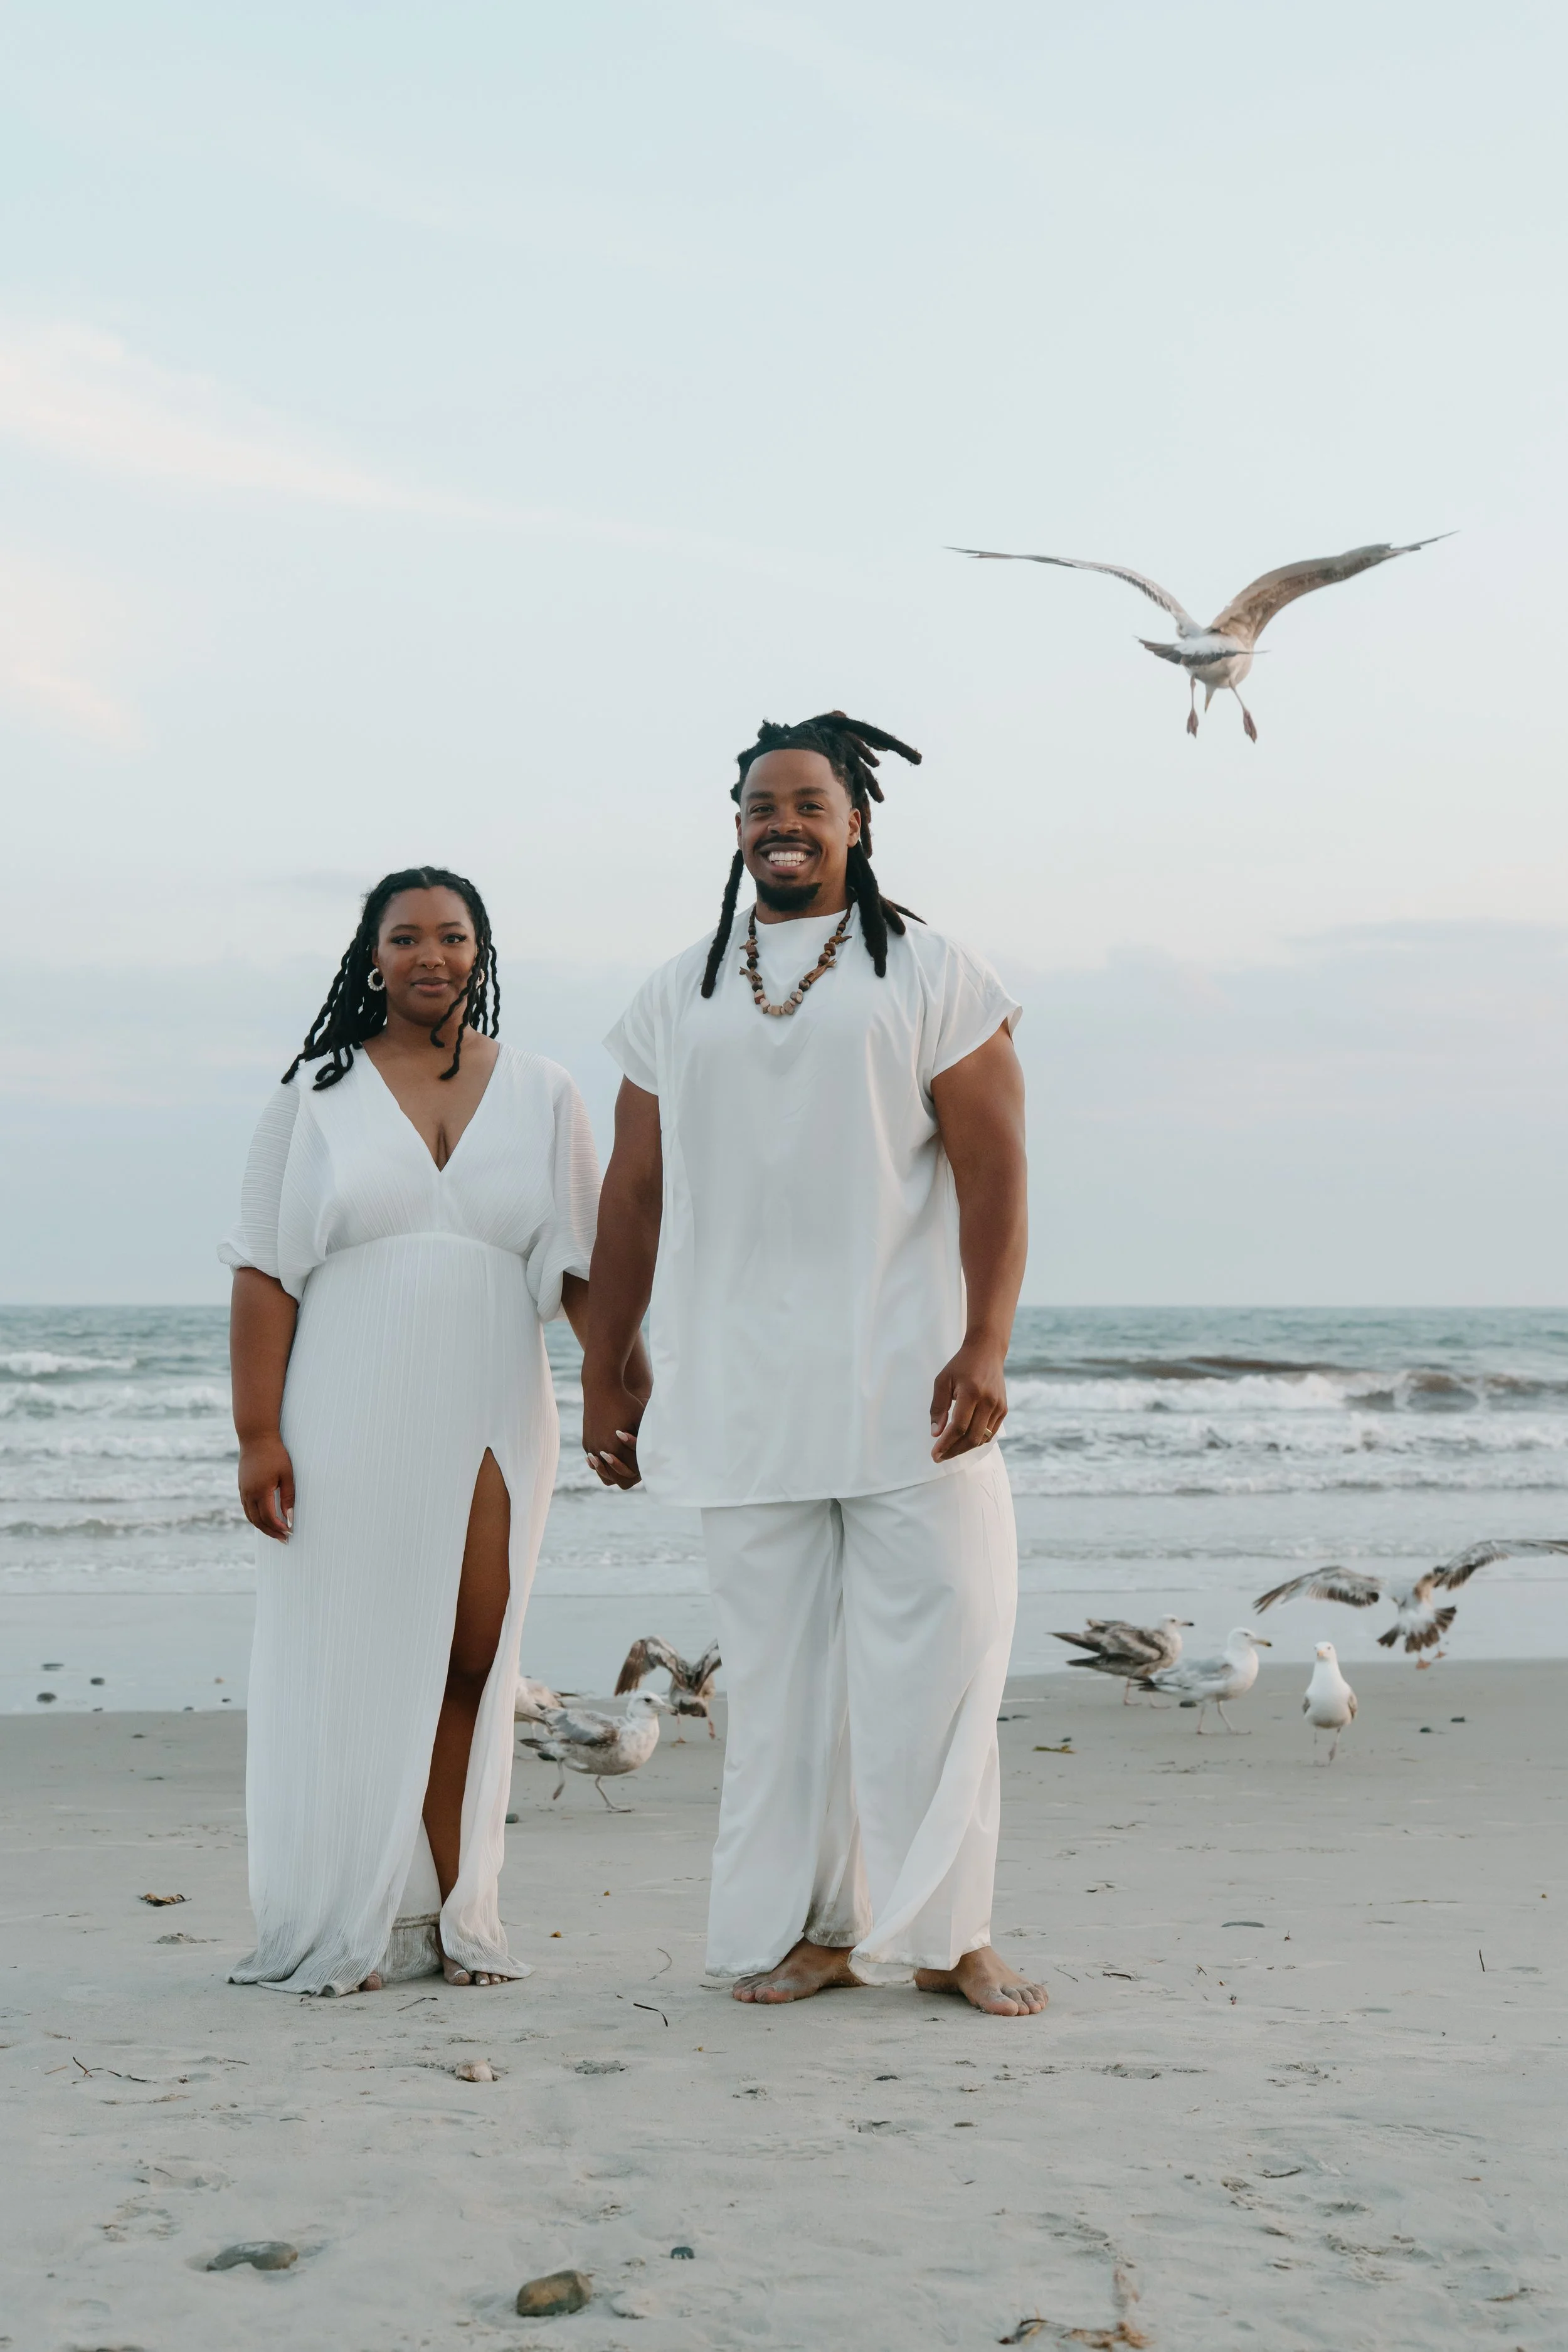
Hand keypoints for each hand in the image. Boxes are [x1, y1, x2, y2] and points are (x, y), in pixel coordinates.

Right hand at [239, 1432, 294, 1540]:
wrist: (256, 1438)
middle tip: (284, 1539)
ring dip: (262, 1527)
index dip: (279, 1528)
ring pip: (250, 1516)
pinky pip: (247, 1508)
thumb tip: (290, 1518)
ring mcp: (243, 1490)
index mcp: (260, 1491)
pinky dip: (255, 1517)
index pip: (269, 1518)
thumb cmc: (275, 1454)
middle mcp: (248, 1493)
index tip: (290, 1532)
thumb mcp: (287, 1475)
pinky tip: (265, 1519)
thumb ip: (288, 1497)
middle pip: (257, 1521)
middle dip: (271, 1532)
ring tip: (275, 1532)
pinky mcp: (242, 1487)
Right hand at [581, 1372, 646, 1489]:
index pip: (629, 1471)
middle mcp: (601, 1450)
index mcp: (616, 1447)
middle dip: (624, 1474)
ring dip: (611, 1471)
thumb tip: (659, 1450)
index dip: (638, 1471)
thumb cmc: (626, 1402)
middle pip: (614, 1477)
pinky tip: (611, 1459)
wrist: (602, 1388)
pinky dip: (602, 1463)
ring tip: (622, 1469)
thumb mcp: (640, 1420)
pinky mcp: (586, 1442)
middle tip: (632, 1474)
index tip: (643, 1468)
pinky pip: (594, 1460)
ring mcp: (592, 1447)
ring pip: (601, 1471)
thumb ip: (645, 1439)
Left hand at [929, 1338, 1008, 1461]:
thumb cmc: (961, 1365)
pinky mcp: (1003, 1409)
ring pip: (982, 1438)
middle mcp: (988, 1402)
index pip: (959, 1427)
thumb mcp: (942, 1381)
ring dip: (964, 1448)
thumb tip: (936, 1433)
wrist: (987, 1351)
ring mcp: (999, 1407)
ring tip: (949, 1451)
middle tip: (939, 1457)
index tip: (934, 1454)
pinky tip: (964, 1442)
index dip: (946, 1444)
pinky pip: (990, 1433)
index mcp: (971, 1393)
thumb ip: (938, 1407)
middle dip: (954, 1451)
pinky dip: (976, 1441)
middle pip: (972, 1438)